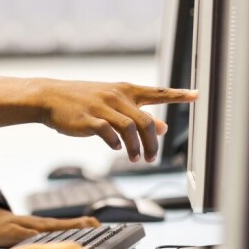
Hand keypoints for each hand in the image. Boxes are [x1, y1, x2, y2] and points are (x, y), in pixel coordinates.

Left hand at [0, 206, 101, 248]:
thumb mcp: (6, 233)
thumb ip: (23, 235)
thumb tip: (38, 237)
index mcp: (40, 227)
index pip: (66, 226)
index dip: (82, 227)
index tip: (97, 226)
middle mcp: (44, 226)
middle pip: (72, 227)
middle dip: (89, 228)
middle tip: (105, 230)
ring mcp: (41, 228)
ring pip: (66, 230)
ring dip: (82, 231)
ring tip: (97, 233)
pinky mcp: (37, 232)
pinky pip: (58, 234)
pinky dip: (70, 234)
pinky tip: (74, 239)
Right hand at [37, 81, 196, 162]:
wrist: (51, 97)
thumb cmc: (83, 100)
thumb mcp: (113, 103)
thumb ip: (137, 114)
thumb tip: (163, 127)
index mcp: (125, 90)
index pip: (158, 92)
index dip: (179, 95)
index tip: (197, 95)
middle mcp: (117, 96)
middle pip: (145, 120)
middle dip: (152, 143)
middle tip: (151, 158)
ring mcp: (102, 106)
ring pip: (130, 128)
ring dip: (136, 147)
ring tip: (136, 159)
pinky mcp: (89, 119)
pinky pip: (108, 133)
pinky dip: (116, 143)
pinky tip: (117, 149)